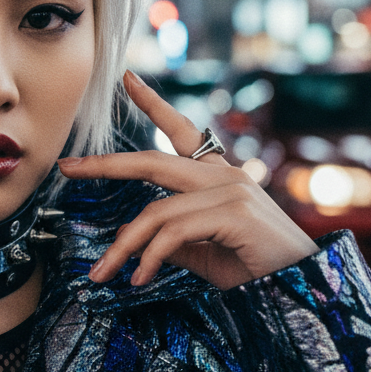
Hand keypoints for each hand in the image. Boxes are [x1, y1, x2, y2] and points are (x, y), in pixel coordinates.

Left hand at [57, 71, 317, 289]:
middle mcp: (225, 176)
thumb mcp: (206, 253)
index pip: (181, 132)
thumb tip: (142, 241)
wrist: (303, 291)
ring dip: (123, 247)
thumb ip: (175, 240)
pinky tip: (138, 279)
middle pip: (151, 161)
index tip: (128, 80)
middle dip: (105, 164)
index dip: (153, 104)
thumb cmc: (258, 272)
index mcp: (219, 179)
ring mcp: (231, 190)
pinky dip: (148, 258)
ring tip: (103, 274)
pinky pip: (172, 232)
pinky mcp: (234, 212)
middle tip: (67, 166)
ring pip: (155, 211)